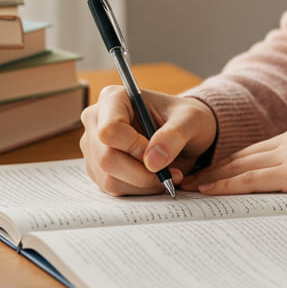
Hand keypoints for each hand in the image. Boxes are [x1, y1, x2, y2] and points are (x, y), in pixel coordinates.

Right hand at [80, 85, 217, 194]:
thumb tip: (153, 160)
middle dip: (141, 172)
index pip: (109, 130)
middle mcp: (97, 121)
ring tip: (167, 173)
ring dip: (143, 184)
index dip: (134, 147)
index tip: (158, 152)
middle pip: (106, 158)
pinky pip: (112, 189)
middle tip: (170, 171)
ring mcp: (94, 147)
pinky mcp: (98, 169)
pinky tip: (155, 178)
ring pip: (108, 179)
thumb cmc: (186, 118)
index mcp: (114, 98)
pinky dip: (138, 189)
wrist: (185, 132)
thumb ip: (176, 134)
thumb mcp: (192, 119)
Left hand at [184, 126, 286, 197]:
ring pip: (240, 165)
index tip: (210, 170)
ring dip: (213, 177)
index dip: (229, 161)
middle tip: (191, 178)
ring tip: (193, 187)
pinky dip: (227, 185)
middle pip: (241, 155)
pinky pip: (251, 179)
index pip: (253, 150)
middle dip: (214, 167)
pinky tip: (210, 191)